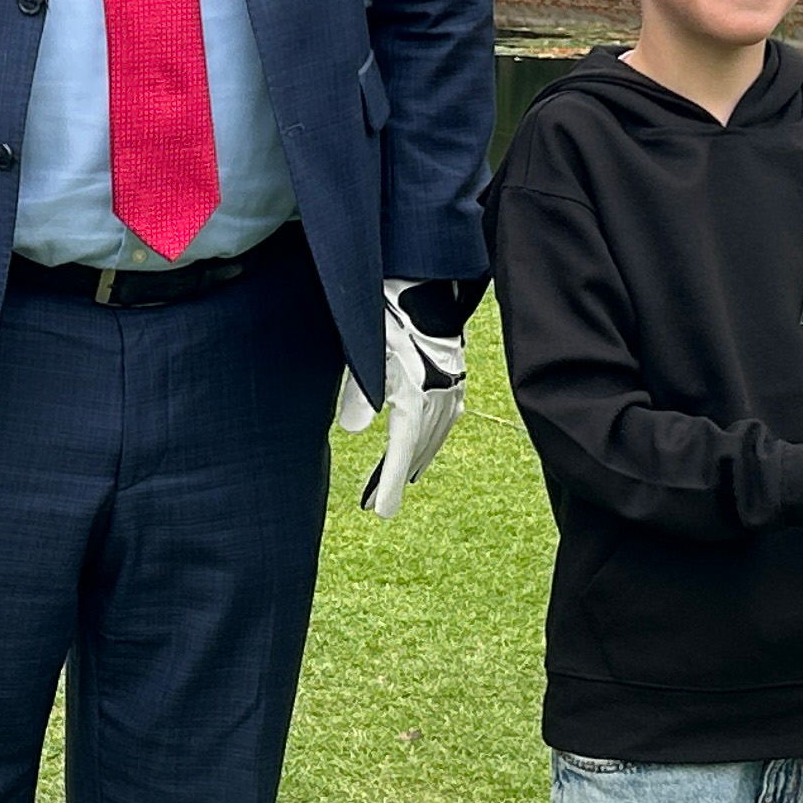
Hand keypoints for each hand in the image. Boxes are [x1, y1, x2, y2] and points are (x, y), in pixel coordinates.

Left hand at [331, 277, 470, 516]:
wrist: (427, 289)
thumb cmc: (392, 319)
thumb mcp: (369, 354)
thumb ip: (358, 394)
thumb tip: (349, 431)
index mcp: (417, 398)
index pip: (400, 452)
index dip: (388, 484)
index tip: (379, 513)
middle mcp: (438, 402)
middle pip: (415, 452)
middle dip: (394, 481)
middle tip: (376, 509)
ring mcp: (450, 394)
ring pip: (429, 441)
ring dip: (410, 464)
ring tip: (391, 487)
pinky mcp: (453, 384)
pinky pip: (440, 425)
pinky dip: (427, 444)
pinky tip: (419, 452)